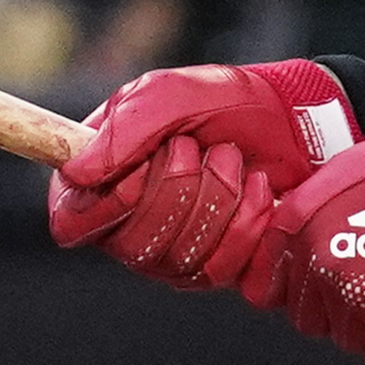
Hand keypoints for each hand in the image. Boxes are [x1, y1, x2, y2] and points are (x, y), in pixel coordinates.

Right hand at [50, 59, 356, 288]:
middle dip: (177, 189)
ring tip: (230, 159)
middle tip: (197, 148)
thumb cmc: (223, 102)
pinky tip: (257, 189)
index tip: (140, 173)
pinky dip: (246, 220)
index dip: (105, 206)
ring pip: (177, 258)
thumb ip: (120, 131)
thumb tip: (75, 173)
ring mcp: (172, 252)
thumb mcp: (167, 96)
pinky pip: (219, 269)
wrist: (292, 119)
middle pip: (130, 245)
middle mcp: (129, 224)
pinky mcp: (216, 268)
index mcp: (101, 179)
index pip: (71, 222)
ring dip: (216, 197)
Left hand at [256, 102, 364, 364]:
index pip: (268, 287)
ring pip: (346, 338)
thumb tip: (298, 241)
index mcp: (301, 222)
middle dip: (337, 308)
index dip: (296, 288)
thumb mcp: (354, 169)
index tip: (319, 286)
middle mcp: (320, 261)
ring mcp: (355, 296)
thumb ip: (316, 209)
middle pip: (308, 319)